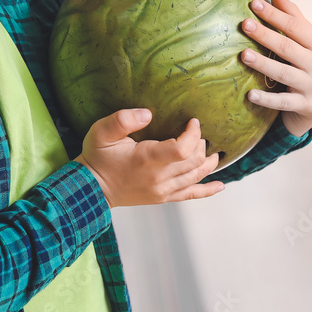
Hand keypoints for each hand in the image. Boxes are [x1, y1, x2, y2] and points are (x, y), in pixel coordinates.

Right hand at [73, 109, 224, 207]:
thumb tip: (148, 114)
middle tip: (197, 132)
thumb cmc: (97, 158)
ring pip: (196, 176)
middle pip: (194, 162)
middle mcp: (159, 177)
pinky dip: (208, 190)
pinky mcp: (163, 197)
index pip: (182, 149)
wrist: (92, 188)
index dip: (193, 134)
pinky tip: (220, 185)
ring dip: (208, 162)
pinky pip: (191, 195)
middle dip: (201, 144)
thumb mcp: (101, 132)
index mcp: (147, 159)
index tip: (193, 121)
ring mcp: (163, 190)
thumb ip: (122, 119)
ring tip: (213, 151)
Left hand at [240, 0, 311, 136]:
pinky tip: (250, 95)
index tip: (254, 3)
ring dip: (264, 64)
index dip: (274, 15)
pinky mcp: (305, 105)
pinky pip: (283, 102)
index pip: (295, 27)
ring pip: (284, 73)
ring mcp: (311, 85)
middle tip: (245, 24)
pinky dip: (267, 99)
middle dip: (266, 35)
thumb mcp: (311, 41)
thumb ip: (294, 18)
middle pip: (288, 48)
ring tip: (244, 55)